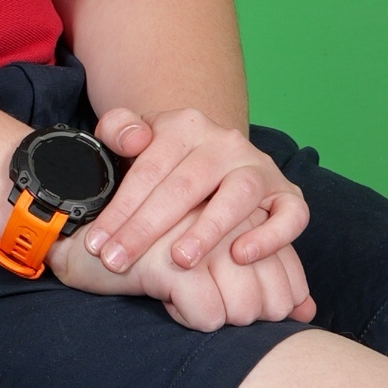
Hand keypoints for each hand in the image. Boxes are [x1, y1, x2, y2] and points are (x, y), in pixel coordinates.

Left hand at [55, 106, 315, 329]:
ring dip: (208, 229)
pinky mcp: (287, 195)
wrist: (215, 159)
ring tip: (180, 260)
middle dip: (147, 228)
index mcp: (186, 126)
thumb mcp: (136, 136)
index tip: (97, 244)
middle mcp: (226, 143)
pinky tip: (241, 256)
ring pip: (239, 195)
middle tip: (118, 262)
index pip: (149, 167)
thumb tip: (131, 139)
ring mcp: (259, 168)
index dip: (121, 208)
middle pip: (186, 184)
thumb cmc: (166, 160)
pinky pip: (290, 215)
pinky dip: (270, 236)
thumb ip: (119, 128)